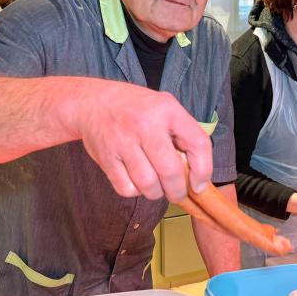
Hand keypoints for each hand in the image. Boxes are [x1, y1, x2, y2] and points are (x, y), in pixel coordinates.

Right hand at [71, 79, 211, 201]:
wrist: (93, 102)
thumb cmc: (136, 109)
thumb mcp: (164, 107)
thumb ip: (182, 134)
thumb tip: (197, 174)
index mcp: (167, 110)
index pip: (198, 144)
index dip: (204, 170)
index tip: (199, 185)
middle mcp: (146, 124)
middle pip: (171, 172)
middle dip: (177, 191)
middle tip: (176, 193)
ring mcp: (123, 141)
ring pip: (148, 185)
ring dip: (156, 193)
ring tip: (156, 186)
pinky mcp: (106, 156)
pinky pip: (126, 188)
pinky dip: (135, 191)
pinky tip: (136, 181)